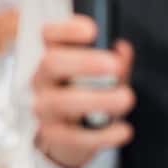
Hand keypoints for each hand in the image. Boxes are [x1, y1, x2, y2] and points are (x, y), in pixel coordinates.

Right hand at [31, 15, 135, 167]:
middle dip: (84, 62)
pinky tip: (122, 130)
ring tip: (125, 98)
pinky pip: (73, 137)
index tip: (92, 30)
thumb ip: (116, 61)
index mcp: (54, 56)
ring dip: (97, 99)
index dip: (67, 30)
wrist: (71, 137)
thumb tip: (122, 50)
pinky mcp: (52, 136)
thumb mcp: (105, 75)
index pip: (49, 35)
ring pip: (60, 102)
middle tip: (114, 66)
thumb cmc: (87, 96)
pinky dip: (102, 135)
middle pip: (51, 63)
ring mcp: (44, 108)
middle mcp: (43, 80)